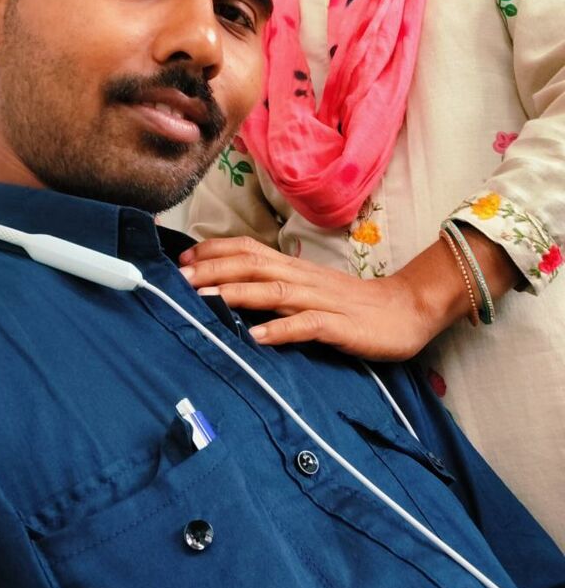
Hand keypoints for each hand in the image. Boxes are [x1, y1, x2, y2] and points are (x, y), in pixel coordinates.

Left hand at [179, 236, 436, 359]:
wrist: (408, 310)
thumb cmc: (354, 305)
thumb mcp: (310, 291)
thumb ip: (277, 288)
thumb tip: (234, 290)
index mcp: (295, 268)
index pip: (248, 250)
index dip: (214, 252)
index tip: (182, 261)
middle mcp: (304, 279)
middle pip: (254, 264)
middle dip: (214, 270)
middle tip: (179, 279)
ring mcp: (323, 301)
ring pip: (274, 291)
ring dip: (237, 294)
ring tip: (206, 300)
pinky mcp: (341, 326)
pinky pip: (307, 326)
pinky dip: (280, 330)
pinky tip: (256, 337)